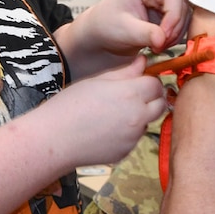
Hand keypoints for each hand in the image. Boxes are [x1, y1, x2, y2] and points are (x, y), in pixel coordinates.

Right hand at [39, 55, 166, 166]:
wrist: (54, 140)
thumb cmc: (69, 105)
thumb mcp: (97, 81)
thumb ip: (125, 72)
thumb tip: (143, 61)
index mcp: (130, 94)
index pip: (156, 84)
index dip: (148, 81)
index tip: (137, 81)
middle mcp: (137, 117)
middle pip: (160, 104)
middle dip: (151, 98)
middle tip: (131, 97)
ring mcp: (133, 137)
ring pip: (148, 122)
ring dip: (140, 116)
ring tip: (113, 114)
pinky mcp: (126, 152)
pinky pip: (134, 138)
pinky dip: (127, 133)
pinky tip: (105, 130)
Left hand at [64, 0, 190, 74]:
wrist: (103, 32)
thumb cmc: (107, 26)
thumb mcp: (125, 30)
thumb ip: (145, 33)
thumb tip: (162, 39)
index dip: (172, 18)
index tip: (163, 38)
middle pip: (181, 3)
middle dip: (174, 27)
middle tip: (161, 45)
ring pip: (185, 13)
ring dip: (176, 32)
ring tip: (158, 46)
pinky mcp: (169, 7)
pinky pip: (183, 20)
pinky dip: (176, 34)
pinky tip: (161, 43)